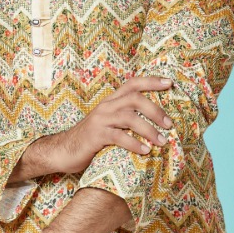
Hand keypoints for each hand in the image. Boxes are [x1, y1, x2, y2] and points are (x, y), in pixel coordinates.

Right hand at [47, 77, 175, 175]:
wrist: (63, 151)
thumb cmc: (91, 140)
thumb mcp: (109, 124)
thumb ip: (125, 120)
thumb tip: (152, 124)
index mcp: (111, 101)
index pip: (133, 84)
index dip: (151, 81)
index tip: (169, 83)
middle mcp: (106, 106)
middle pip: (135, 99)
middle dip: (156, 110)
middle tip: (169, 124)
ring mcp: (100, 120)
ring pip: (129, 117)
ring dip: (149, 129)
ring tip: (161, 141)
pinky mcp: (96, 136)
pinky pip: (119, 137)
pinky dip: (135, 144)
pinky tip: (145, 151)